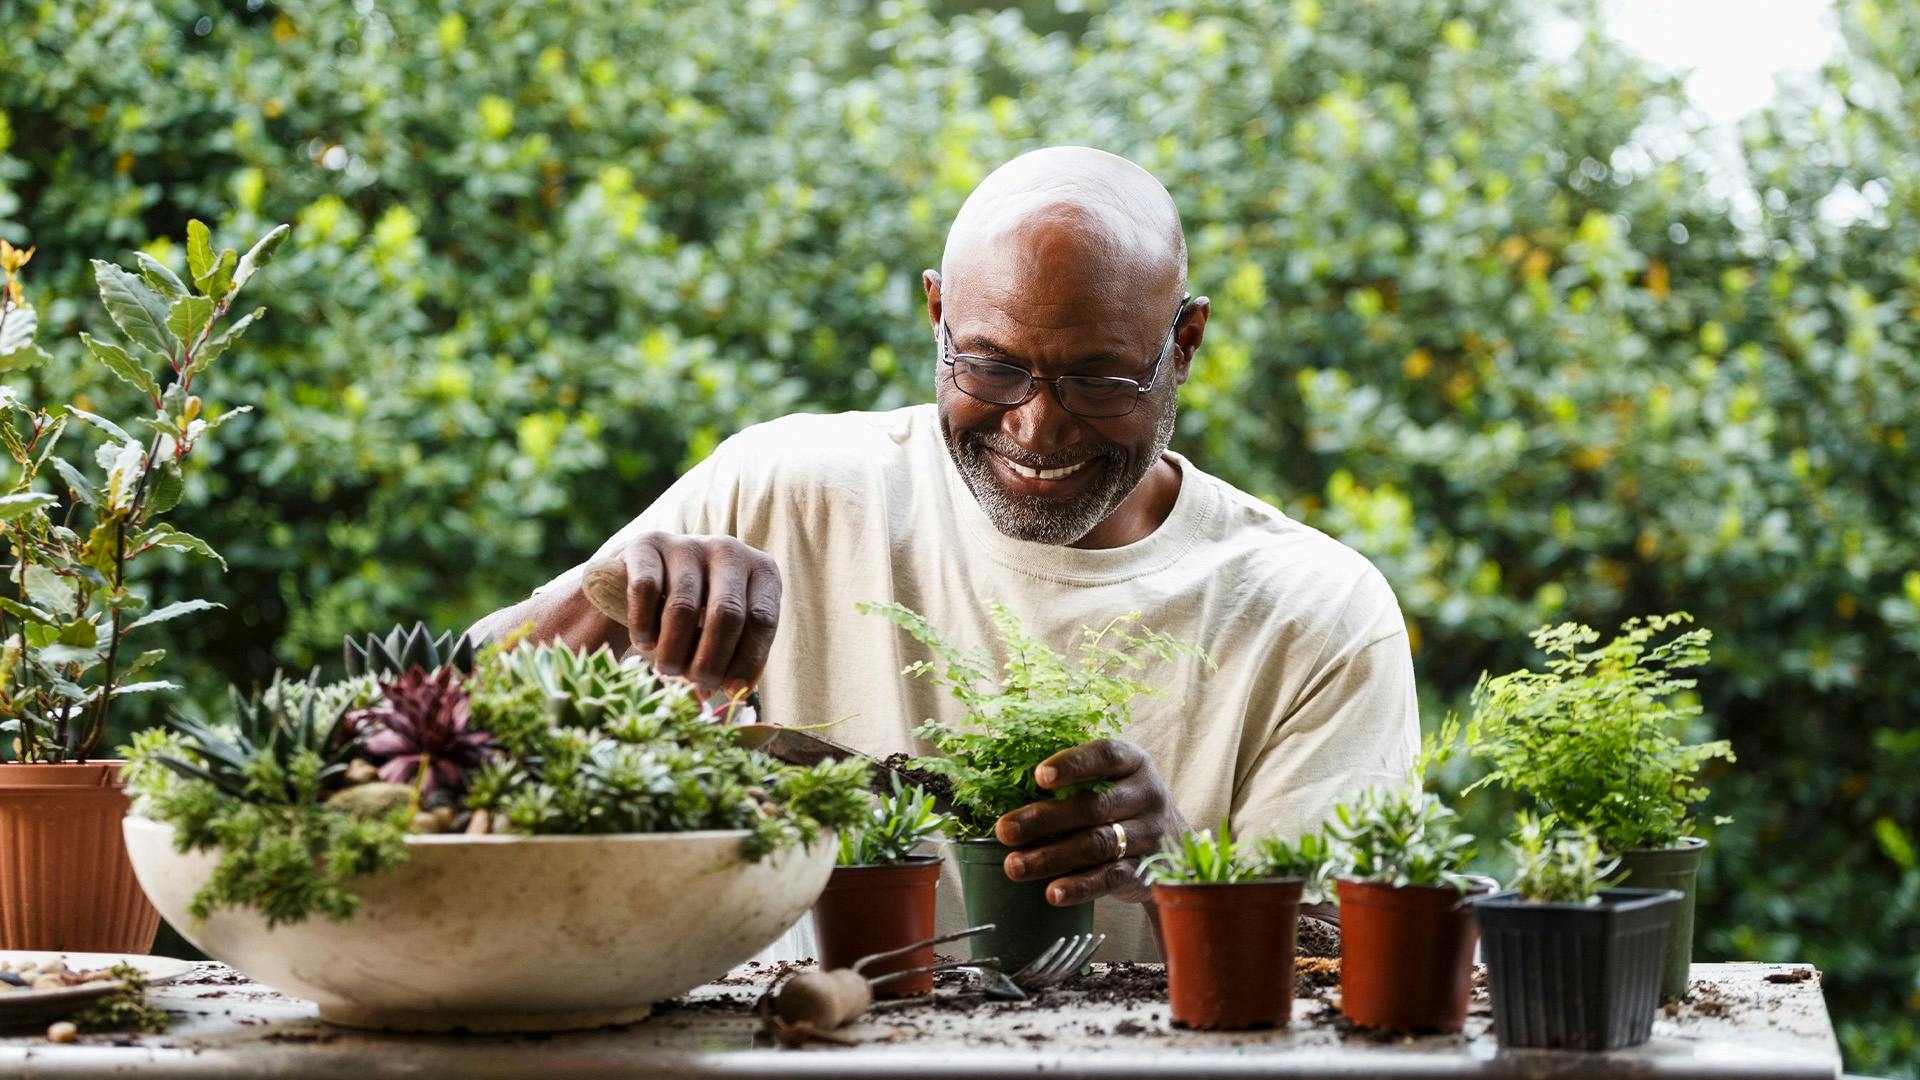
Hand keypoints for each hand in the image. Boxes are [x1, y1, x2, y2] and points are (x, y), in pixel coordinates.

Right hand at [589, 532, 781, 696]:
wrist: (646, 575)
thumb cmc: (699, 614)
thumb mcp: (726, 630)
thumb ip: (735, 657)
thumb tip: (737, 694)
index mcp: (762, 571)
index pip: (762, 619)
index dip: (749, 661)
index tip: (733, 690)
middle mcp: (729, 550)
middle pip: (726, 614)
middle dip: (711, 661)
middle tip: (698, 686)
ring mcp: (687, 543)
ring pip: (684, 608)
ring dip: (675, 651)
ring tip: (669, 672)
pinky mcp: (648, 544)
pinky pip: (646, 590)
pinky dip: (644, 625)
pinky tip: (645, 644)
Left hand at [991, 738, 1187, 905]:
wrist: (1175, 845)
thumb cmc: (1122, 803)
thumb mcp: (1112, 779)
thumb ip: (1075, 781)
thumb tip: (1007, 790)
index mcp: (1134, 763)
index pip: (1105, 756)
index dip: (1073, 764)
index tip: (1039, 776)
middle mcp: (1146, 795)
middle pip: (1093, 805)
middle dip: (1044, 818)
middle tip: (1004, 830)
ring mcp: (1149, 834)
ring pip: (1097, 844)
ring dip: (1051, 856)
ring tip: (1014, 866)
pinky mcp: (1146, 870)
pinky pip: (1110, 877)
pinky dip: (1080, 886)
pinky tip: (1052, 893)